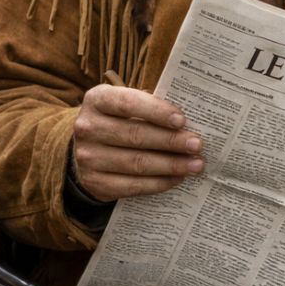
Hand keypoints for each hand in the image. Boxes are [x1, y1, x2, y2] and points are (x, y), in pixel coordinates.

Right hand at [71, 82, 204, 201]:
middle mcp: (88, 128)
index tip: (182, 121)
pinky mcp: (94, 182)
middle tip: (197, 145)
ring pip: (136, 163)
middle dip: (171, 141)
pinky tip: (177, 179)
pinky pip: (131, 185)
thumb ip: (153, 107)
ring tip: (195, 165)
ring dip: (171, 165)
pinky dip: (158, 183)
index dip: (156, 111)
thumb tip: (188, 124)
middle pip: (135, 135)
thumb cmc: (120, 121)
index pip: (128, 103)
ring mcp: (87, 157)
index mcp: (97, 100)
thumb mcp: (129, 106)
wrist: (89, 149)